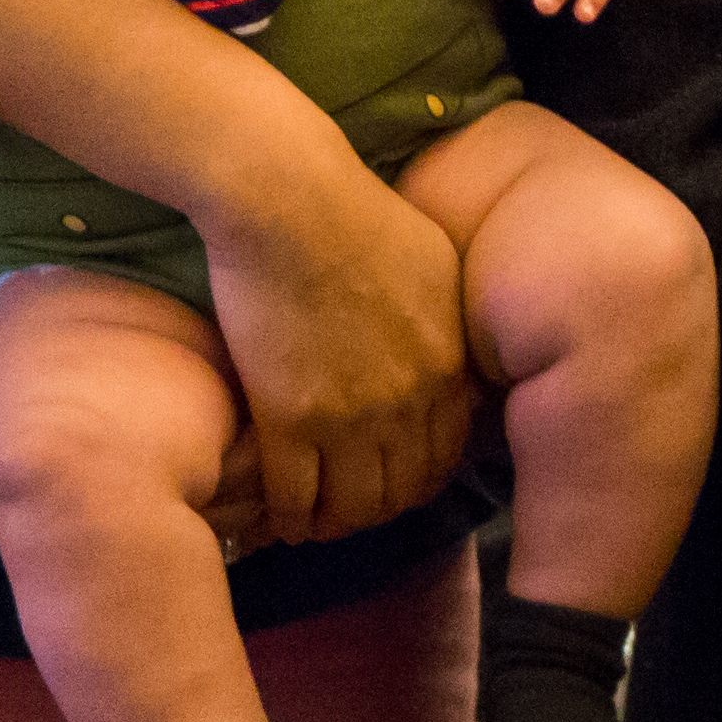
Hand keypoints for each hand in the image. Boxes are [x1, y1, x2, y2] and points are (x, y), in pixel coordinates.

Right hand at [197, 147, 476, 546]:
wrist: (290, 196)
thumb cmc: (352, 208)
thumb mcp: (432, 260)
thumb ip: (442, 316)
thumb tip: (443, 346)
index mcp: (449, 363)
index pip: (447, 453)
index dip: (416, 478)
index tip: (390, 482)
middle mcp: (412, 399)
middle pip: (404, 488)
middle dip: (376, 509)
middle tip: (346, 512)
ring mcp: (354, 414)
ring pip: (353, 506)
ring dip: (331, 523)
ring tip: (309, 524)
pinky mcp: (292, 417)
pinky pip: (295, 497)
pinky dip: (285, 518)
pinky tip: (273, 520)